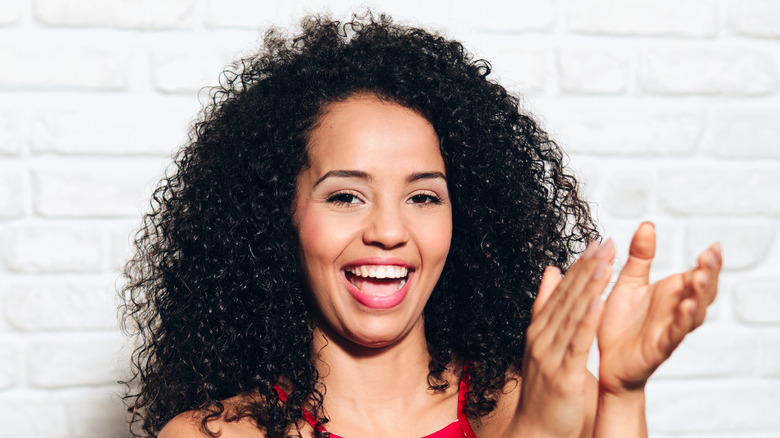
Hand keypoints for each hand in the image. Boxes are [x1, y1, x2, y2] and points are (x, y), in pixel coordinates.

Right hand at [513, 240, 614, 437]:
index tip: (597, 243)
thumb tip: (551, 271)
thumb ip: (545, 307)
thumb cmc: (542, 392)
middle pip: (567, 298)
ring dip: (589, 287)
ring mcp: (550, 355)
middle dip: (588, 269)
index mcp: (539, 330)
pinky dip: (587, 320)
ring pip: (573, 314)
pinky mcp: (563, 374)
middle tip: (606, 243)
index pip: (561, 292)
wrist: (535, 431)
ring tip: (605, 262)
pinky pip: (577, 343)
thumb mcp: (541, 344)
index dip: (580, 267)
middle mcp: (542, 338)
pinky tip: (599, 301)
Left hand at [597, 222, 721, 394]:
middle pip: (703, 292)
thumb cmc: (619, 322)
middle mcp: (676, 310)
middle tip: (711, 256)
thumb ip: (640, 256)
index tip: (713, 246)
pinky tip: (684, 308)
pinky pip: (674, 334)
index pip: (698, 274)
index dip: (709, 262)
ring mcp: (670, 329)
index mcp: (671, 293)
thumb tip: (648, 225)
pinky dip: (681, 322)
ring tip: (700, 278)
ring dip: (699, 296)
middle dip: (710, 275)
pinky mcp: (659, 347)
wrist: (604, 359)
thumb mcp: (629, 282)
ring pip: (694, 313)